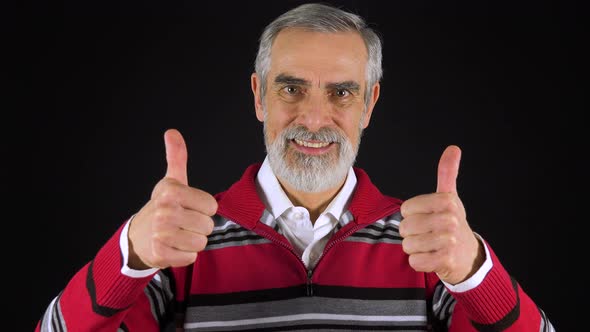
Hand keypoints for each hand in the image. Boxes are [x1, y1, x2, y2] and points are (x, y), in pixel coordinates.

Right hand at [127, 129, 216, 269]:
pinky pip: (191, 257)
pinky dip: (185, 255)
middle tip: (184, 223)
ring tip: (179, 234)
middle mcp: (165, 211)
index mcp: (171, 191)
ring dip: (193, 241)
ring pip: (201, 242)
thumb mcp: (171, 181)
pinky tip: (174, 247)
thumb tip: (172, 132)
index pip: (211, 205)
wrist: (139, 236)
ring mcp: (161, 233)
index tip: (189, 207)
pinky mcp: (160, 253)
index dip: (204, 208)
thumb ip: (177, 156)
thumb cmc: (162, 206)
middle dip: (200, 226)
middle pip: (208, 225)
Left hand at [399, 145, 483, 284]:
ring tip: (430, 245)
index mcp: (446, 201)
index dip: (412, 215)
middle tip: (428, 234)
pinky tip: (431, 257)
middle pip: (405, 227)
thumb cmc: (452, 224)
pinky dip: (419, 262)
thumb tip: (453, 148)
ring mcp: (448, 241)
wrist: (467, 256)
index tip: (427, 217)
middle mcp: (449, 220)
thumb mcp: (449, 197)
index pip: (406, 209)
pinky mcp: (445, 261)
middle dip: (411, 233)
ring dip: (415, 248)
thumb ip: (447, 173)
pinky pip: (414, 261)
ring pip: (408, 245)